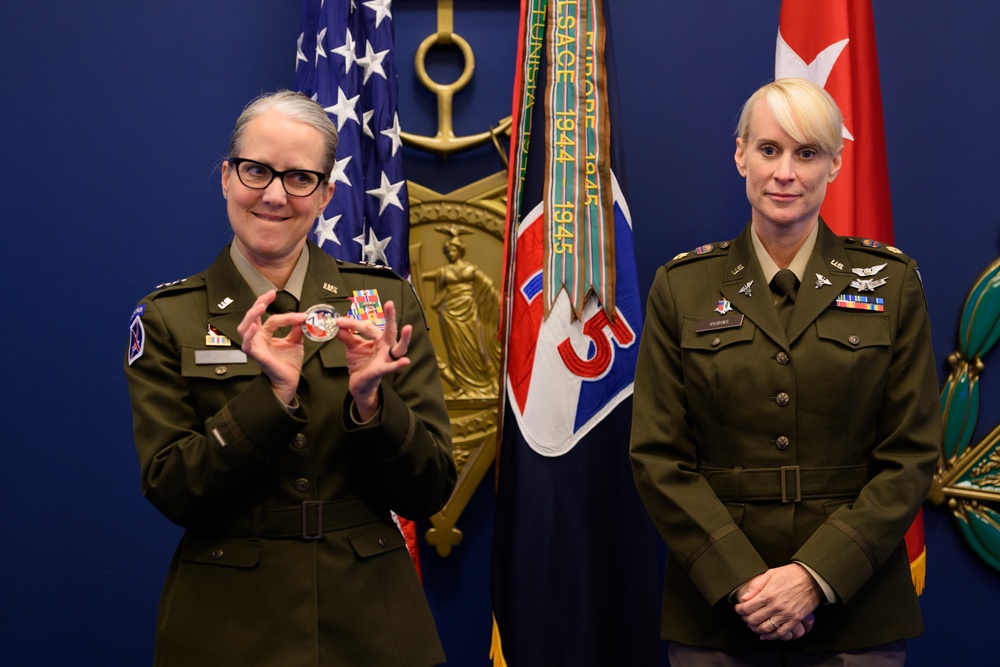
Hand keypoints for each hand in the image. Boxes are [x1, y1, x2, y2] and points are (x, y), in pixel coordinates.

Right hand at [237, 290, 306, 405]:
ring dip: (251, 315)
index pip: (271, 318)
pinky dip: (249, 334)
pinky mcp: (256, 355)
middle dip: (259, 303)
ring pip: (244, 327)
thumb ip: (296, 329)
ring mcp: (255, 346)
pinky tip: (255, 326)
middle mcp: (258, 338)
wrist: (289, 380)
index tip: (300, 314)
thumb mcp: (296, 342)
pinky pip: (247, 344)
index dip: (286, 314)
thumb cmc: (288, 364)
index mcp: (266, 334)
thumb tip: (301, 316)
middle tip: (270, 295)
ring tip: (261, 306)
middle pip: (252, 317)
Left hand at [334, 300, 411, 420]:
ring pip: (399, 348)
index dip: (353, 324)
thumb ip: (347, 336)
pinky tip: (405, 361)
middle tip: (390, 304)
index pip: (368, 327)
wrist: (360, 384)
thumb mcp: (352, 347)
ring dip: (404, 338)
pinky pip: (390, 367)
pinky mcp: (382, 370)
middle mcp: (386, 347)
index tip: (339, 321)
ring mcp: (386, 358)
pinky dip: (397, 364)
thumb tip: (338, 325)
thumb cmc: (362, 363)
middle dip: (391, 317)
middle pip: (390, 331)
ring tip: (407, 328)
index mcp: (379, 339)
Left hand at [734, 563, 821, 640]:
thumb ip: (756, 586)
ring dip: (757, 629)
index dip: (739, 610)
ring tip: (754, 626)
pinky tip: (766, 635)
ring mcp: (786, 615)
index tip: (738, 609)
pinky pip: (781, 633)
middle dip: (746, 620)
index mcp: (768, 594)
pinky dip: (772, 636)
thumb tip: (744, 598)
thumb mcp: (770, 574)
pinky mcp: (795, 620)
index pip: (747, 608)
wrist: (812, 578)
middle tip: (745, 617)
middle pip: (754, 620)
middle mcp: (775, 606)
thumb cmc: (791, 574)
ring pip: (766, 628)